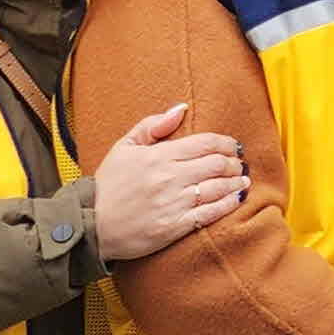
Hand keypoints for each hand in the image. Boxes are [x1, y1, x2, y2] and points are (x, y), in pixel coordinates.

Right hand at [91, 102, 249, 261]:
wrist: (90, 225)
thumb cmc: (108, 185)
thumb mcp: (124, 148)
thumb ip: (153, 126)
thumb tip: (181, 108)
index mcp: (159, 156)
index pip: (205, 143)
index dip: (226, 143)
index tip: (234, 146)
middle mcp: (169, 178)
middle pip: (217, 164)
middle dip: (234, 162)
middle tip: (240, 163)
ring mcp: (173, 203)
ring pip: (218, 188)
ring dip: (236, 182)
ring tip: (243, 179)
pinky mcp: (174, 227)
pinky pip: (210, 213)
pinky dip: (228, 204)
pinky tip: (237, 198)